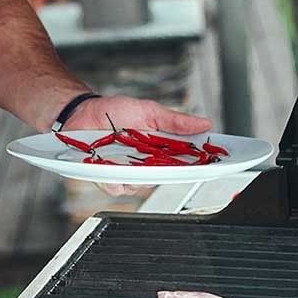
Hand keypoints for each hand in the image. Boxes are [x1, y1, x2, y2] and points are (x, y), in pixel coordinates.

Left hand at [64, 95, 212, 197]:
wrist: (82, 113)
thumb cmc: (114, 112)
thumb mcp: (148, 111)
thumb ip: (174, 121)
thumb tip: (204, 123)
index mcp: (159, 150)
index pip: (185, 162)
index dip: (201, 165)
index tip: (215, 163)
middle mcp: (145, 165)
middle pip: (165, 178)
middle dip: (169, 172)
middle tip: (170, 160)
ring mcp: (126, 173)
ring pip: (140, 185)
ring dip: (137, 173)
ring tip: (131, 157)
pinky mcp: (106, 178)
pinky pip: (116, 186)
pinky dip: (114, 178)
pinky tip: (110, 166)